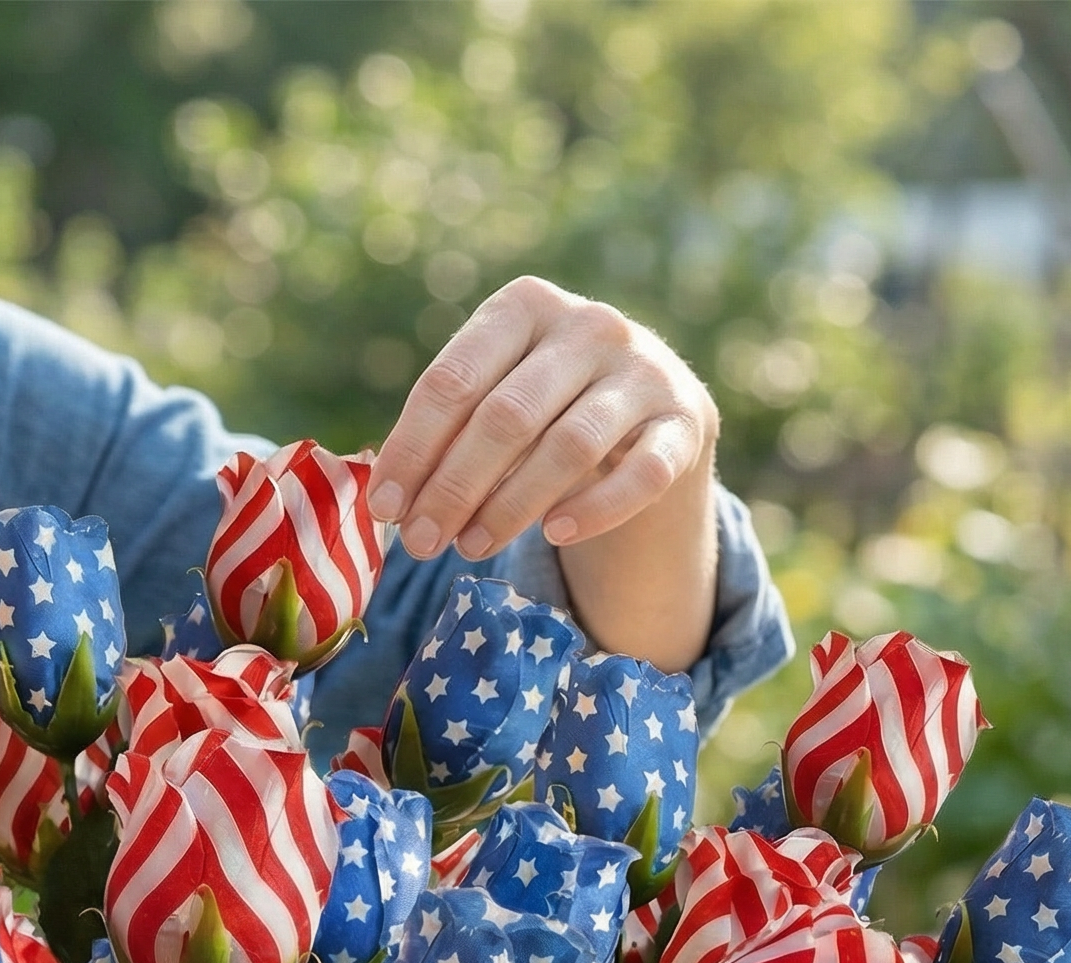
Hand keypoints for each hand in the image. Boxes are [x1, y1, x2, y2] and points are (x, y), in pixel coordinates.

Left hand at [366, 276, 718, 560]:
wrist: (649, 408)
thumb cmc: (545, 406)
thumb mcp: (494, 393)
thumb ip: (445, 430)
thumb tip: (386, 499)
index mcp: (523, 306)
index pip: (453, 380)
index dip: (413, 449)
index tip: (385, 508)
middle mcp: (589, 325)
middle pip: (506, 416)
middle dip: (454, 487)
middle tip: (422, 543)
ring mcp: (644, 370)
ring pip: (568, 447)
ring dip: (511, 507)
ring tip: (471, 548)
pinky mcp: (685, 419)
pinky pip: (640, 474)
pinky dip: (595, 508)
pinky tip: (555, 535)